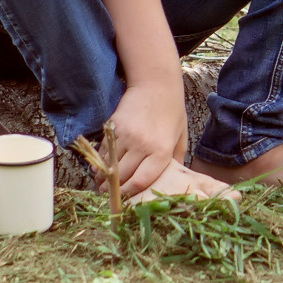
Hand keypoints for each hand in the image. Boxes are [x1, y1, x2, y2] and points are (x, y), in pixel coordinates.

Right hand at [105, 76, 188, 196]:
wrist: (156, 84)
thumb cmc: (172, 112)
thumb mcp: (181, 137)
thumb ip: (176, 161)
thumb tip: (173, 181)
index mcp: (162, 151)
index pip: (141, 181)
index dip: (129, 193)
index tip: (124, 199)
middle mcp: (143, 145)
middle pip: (122, 176)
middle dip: (114, 188)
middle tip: (110, 195)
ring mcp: (126, 135)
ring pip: (110, 164)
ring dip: (104, 176)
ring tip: (102, 183)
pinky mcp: (114, 126)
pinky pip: (104, 150)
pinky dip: (101, 160)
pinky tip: (102, 166)